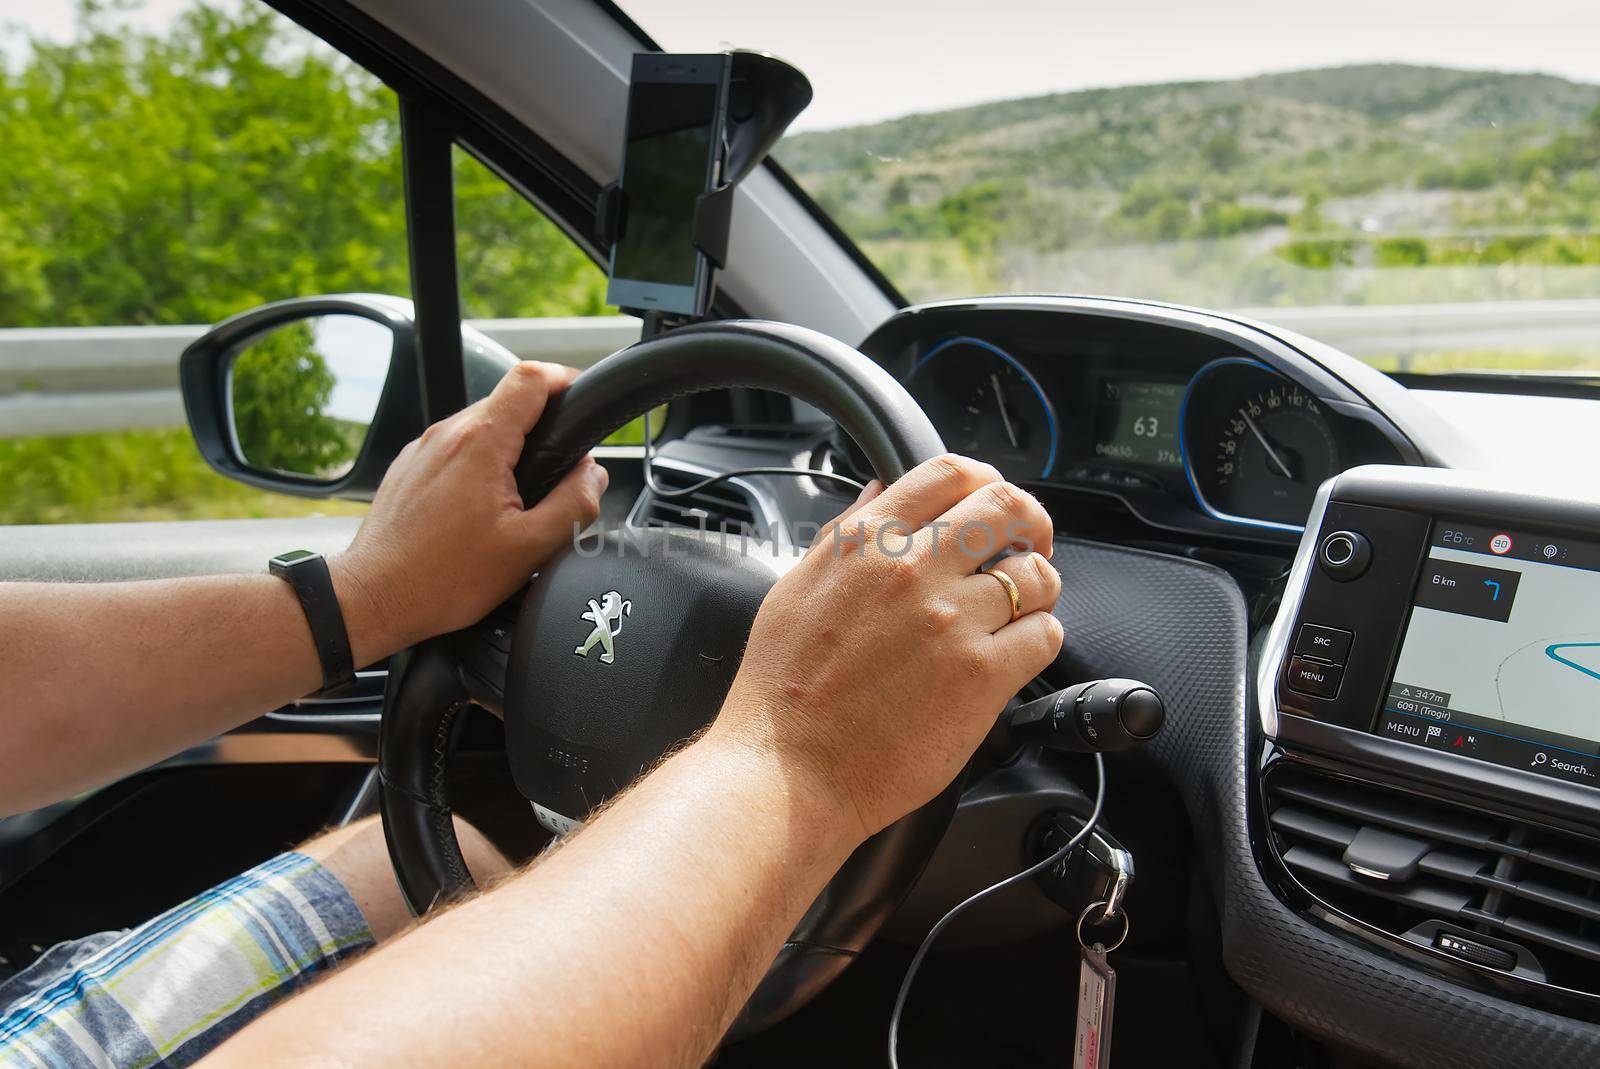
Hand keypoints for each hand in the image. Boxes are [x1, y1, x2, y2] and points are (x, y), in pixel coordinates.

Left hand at [330, 362, 606, 663]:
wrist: (375, 597)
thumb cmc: (442, 579)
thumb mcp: (529, 549)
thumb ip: (573, 505)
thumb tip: (593, 477)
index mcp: (481, 444)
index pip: (530, 379)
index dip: (564, 379)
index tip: (579, 397)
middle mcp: (446, 436)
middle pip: (507, 403)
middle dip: (540, 428)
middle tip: (556, 472)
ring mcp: (422, 450)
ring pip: (480, 428)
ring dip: (507, 450)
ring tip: (516, 500)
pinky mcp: (408, 469)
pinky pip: (453, 450)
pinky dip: (477, 467)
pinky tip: (479, 511)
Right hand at [709, 454, 1062, 843]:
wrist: (787, 770)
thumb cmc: (782, 691)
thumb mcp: (795, 589)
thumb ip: (843, 534)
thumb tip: (880, 492)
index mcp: (866, 542)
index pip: (950, 473)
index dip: (984, 482)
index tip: (991, 506)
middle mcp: (913, 570)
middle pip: (1006, 507)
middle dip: (1028, 521)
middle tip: (1029, 545)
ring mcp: (952, 621)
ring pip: (1035, 574)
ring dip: (1036, 587)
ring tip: (1018, 610)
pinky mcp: (982, 675)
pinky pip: (1043, 635)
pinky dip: (1037, 639)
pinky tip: (1012, 654)